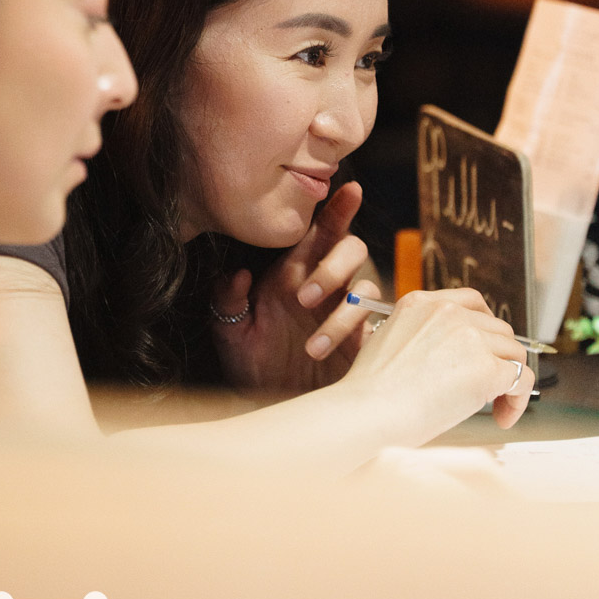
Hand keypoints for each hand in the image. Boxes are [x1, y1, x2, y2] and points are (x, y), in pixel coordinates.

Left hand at [210, 183, 379, 393]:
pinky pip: (372, 322)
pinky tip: (323, 351)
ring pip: (365, 285)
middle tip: (304, 298)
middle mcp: (324, 288)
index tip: (350, 189)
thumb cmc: (250, 366)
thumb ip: (226, 302)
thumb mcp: (229, 333)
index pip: (319, 233)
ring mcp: (344, 313)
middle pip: (350, 249)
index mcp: (292, 275)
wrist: (269, 410)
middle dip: (333, 265)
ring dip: (339, 309)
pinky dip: (350, 331)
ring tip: (310, 346)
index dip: (338, 209)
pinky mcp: (361, 342)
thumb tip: (238, 275)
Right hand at [341, 288, 535, 440]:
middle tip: (488, 387)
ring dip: (509, 379)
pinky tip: (502, 417)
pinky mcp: (486, 367)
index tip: (485, 348)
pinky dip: (517, 401)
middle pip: (498, 328)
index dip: (485, 326)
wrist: (369, 410)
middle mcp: (447, 312)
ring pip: (513, 352)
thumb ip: (421, 337)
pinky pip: (521, 379)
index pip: (471, 302)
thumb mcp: (388, 343)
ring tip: (495, 406)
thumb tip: (453, 358)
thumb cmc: (372, 392)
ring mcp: (469, 337)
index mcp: (420, 303)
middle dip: (498, 357)